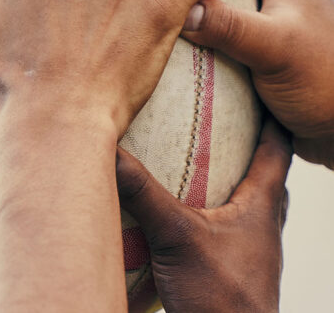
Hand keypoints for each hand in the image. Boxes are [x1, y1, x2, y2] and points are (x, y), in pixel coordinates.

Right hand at [117, 118, 291, 312]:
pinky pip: (233, 225)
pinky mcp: (234, 265)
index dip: (273, 120)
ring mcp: (250, 247)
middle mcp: (262, 223)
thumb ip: (143, 192)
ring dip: (240, 179)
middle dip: (257, 146)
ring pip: (254, 202)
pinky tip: (195, 212)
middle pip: (270, 174)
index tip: (265, 95)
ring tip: (216, 163)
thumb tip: (110, 152)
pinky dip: (220, 209)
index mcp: (260, 205)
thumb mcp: (176, 236)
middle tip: (236, 123)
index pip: (277, 150)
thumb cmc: (220, 298)